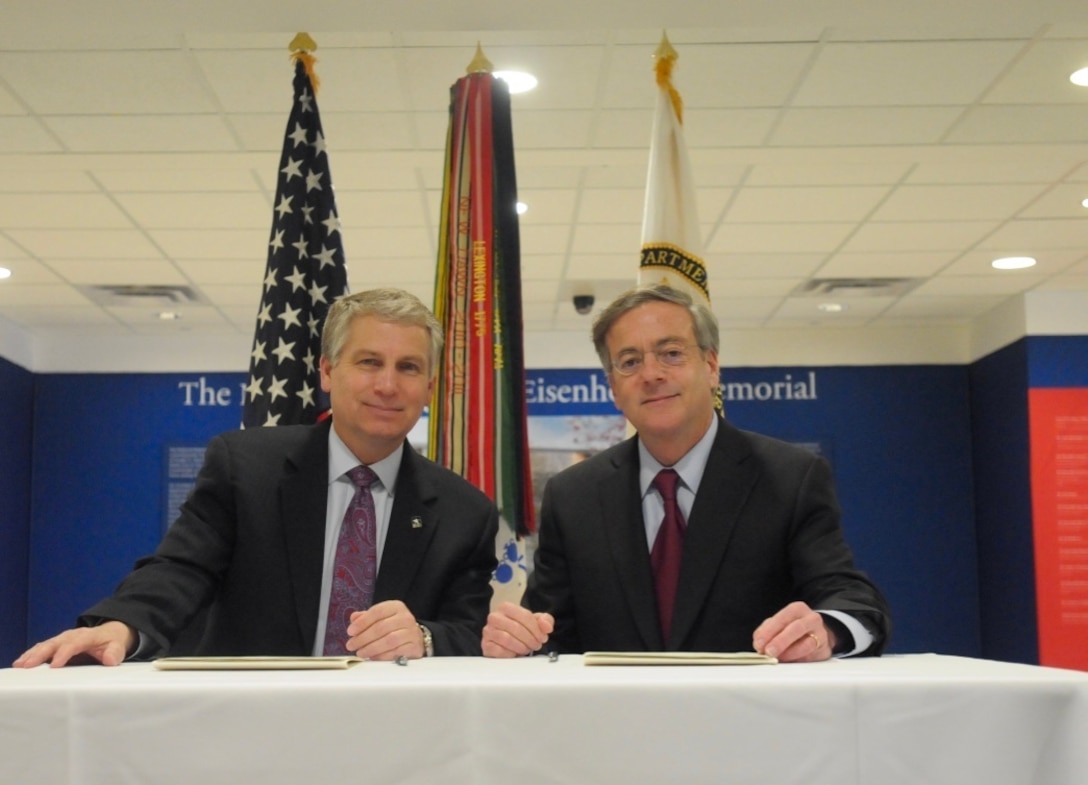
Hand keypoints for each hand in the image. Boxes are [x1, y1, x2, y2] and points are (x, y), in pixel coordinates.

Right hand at [13, 621, 136, 667]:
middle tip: (28, 665)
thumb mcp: (118, 646)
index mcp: (87, 636)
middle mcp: (72, 635)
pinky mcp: (57, 644)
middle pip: (55, 643)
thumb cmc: (113, 641)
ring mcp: (63, 639)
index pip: (74, 644)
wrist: (111, 632)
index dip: (64, 653)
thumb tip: (110, 660)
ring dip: (32, 654)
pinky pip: (42, 647)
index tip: (55, 665)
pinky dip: (31, 654)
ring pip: (45, 645)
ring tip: (20, 665)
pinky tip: (21, 663)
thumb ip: (115, 653)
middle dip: (41, 653)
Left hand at [346, 600, 423, 659]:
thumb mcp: (381, 617)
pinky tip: (372, 657)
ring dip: (371, 648)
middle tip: (351, 645)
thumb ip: (366, 617)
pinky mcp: (415, 647)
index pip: (377, 612)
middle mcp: (406, 617)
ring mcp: (412, 632)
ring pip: (388, 641)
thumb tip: (354, 618)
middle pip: (381, 627)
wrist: (415, 638)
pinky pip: (396, 652)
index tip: (350, 632)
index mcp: (396, 607)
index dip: (362, 622)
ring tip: (360, 653)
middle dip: (363, 638)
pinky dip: (382, 656)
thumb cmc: (394, 627)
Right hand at [481, 601, 554, 657]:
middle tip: (536, 645)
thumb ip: (545, 620)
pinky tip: (515, 653)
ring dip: (521, 647)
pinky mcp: (486, 645)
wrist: (506, 640)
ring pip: (506, 639)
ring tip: (526, 649)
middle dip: (530, 639)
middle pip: (516, 628)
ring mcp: (488, 631)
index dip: (536, 629)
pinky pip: (498, 650)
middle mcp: (494, 617)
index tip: (542, 637)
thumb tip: (546, 626)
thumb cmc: (520, 629)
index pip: (524, 616)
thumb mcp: (535, 622)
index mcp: (506, 607)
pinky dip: (510, 654)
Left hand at [752, 601, 835, 662]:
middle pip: (796, 628)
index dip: (768, 632)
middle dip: (780, 641)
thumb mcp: (778, 625)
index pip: (781, 618)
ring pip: (807, 643)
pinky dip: (799, 660)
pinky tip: (790, 662)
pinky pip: (812, 656)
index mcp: (796, 609)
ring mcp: (821, 634)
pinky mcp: (825, 650)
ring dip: (790, 653)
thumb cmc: (792, 629)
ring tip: (778, 659)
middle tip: (768, 652)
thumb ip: (766, 632)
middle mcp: (810, 619)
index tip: (759, 644)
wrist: (816, 635)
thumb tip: (759, 644)